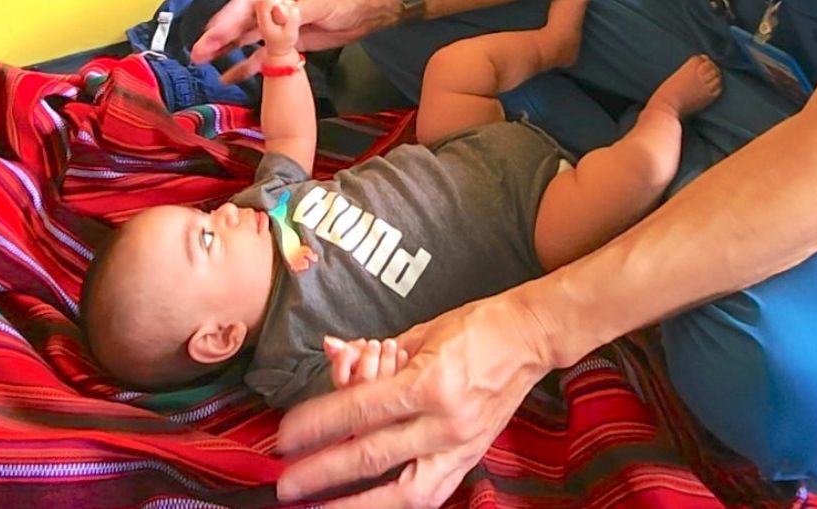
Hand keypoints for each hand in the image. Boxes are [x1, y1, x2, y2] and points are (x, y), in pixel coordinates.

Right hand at [192, 0, 395, 82]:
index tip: (212, 36)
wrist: (366, 13)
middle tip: (198, 53)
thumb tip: (266, 12)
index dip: (227, 20)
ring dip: (226, 49)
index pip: (246, 4)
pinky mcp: (286, 43)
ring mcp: (278, 26)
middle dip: (218, 36)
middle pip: (240, 21)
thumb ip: (291, 12)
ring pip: (246, 38)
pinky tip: (229, 75)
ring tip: (203, 62)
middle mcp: (273, 6)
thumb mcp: (319, 3)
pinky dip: (246, 65)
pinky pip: (262, 55)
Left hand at [277, 295, 555, 508]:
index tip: (286, 436)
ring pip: (404, 491)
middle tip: (287, 484)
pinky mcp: (471, 457)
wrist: (530, 337)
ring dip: (359, 505)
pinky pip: (433, 492)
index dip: (318, 425)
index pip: (361, 409)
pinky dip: (400, 504)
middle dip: (323, 472)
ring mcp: (461, 445)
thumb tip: (330, 352)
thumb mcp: (421, 332)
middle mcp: (445, 421)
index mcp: (429, 382)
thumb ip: (374, 354)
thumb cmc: (474, 326)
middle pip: (372, 455)